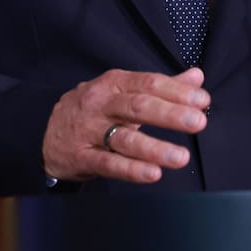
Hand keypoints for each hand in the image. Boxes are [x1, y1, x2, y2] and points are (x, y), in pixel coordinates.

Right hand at [42, 67, 209, 182]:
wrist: (48, 131)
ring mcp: (90, 130)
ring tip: (181, 157)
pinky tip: (153, 173)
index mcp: (114, 84)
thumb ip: (162, 87)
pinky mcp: (82, 156)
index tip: (203, 100)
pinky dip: (131, 169)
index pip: (149, 83)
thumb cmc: (95, 110)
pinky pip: (108, 164)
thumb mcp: (124, 91)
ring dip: (154, 148)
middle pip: (138, 106)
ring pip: (124, 139)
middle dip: (170, 115)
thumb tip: (197, 77)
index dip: (177, 91)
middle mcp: (101, 103)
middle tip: (198, 122)